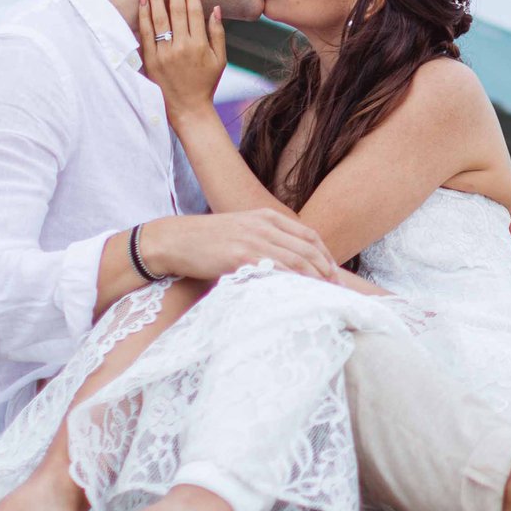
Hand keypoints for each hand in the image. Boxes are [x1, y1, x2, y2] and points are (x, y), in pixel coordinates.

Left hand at [139, 0, 225, 116]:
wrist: (187, 108)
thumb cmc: (206, 83)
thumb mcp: (220, 59)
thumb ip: (217, 33)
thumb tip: (214, 8)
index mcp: (200, 44)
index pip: (194, 11)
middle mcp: (181, 46)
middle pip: (176, 10)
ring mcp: (164, 53)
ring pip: (159, 18)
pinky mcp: (151, 59)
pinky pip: (146, 33)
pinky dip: (144, 15)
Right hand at [142, 210, 335, 283]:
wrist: (173, 240)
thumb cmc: (204, 241)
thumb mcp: (241, 230)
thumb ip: (264, 239)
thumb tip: (286, 260)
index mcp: (266, 216)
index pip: (308, 234)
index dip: (325, 254)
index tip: (334, 271)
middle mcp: (264, 225)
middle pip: (308, 248)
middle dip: (327, 269)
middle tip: (338, 288)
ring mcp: (254, 239)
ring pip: (297, 260)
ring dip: (315, 279)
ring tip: (326, 294)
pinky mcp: (241, 256)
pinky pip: (276, 270)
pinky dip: (293, 282)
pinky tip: (301, 294)